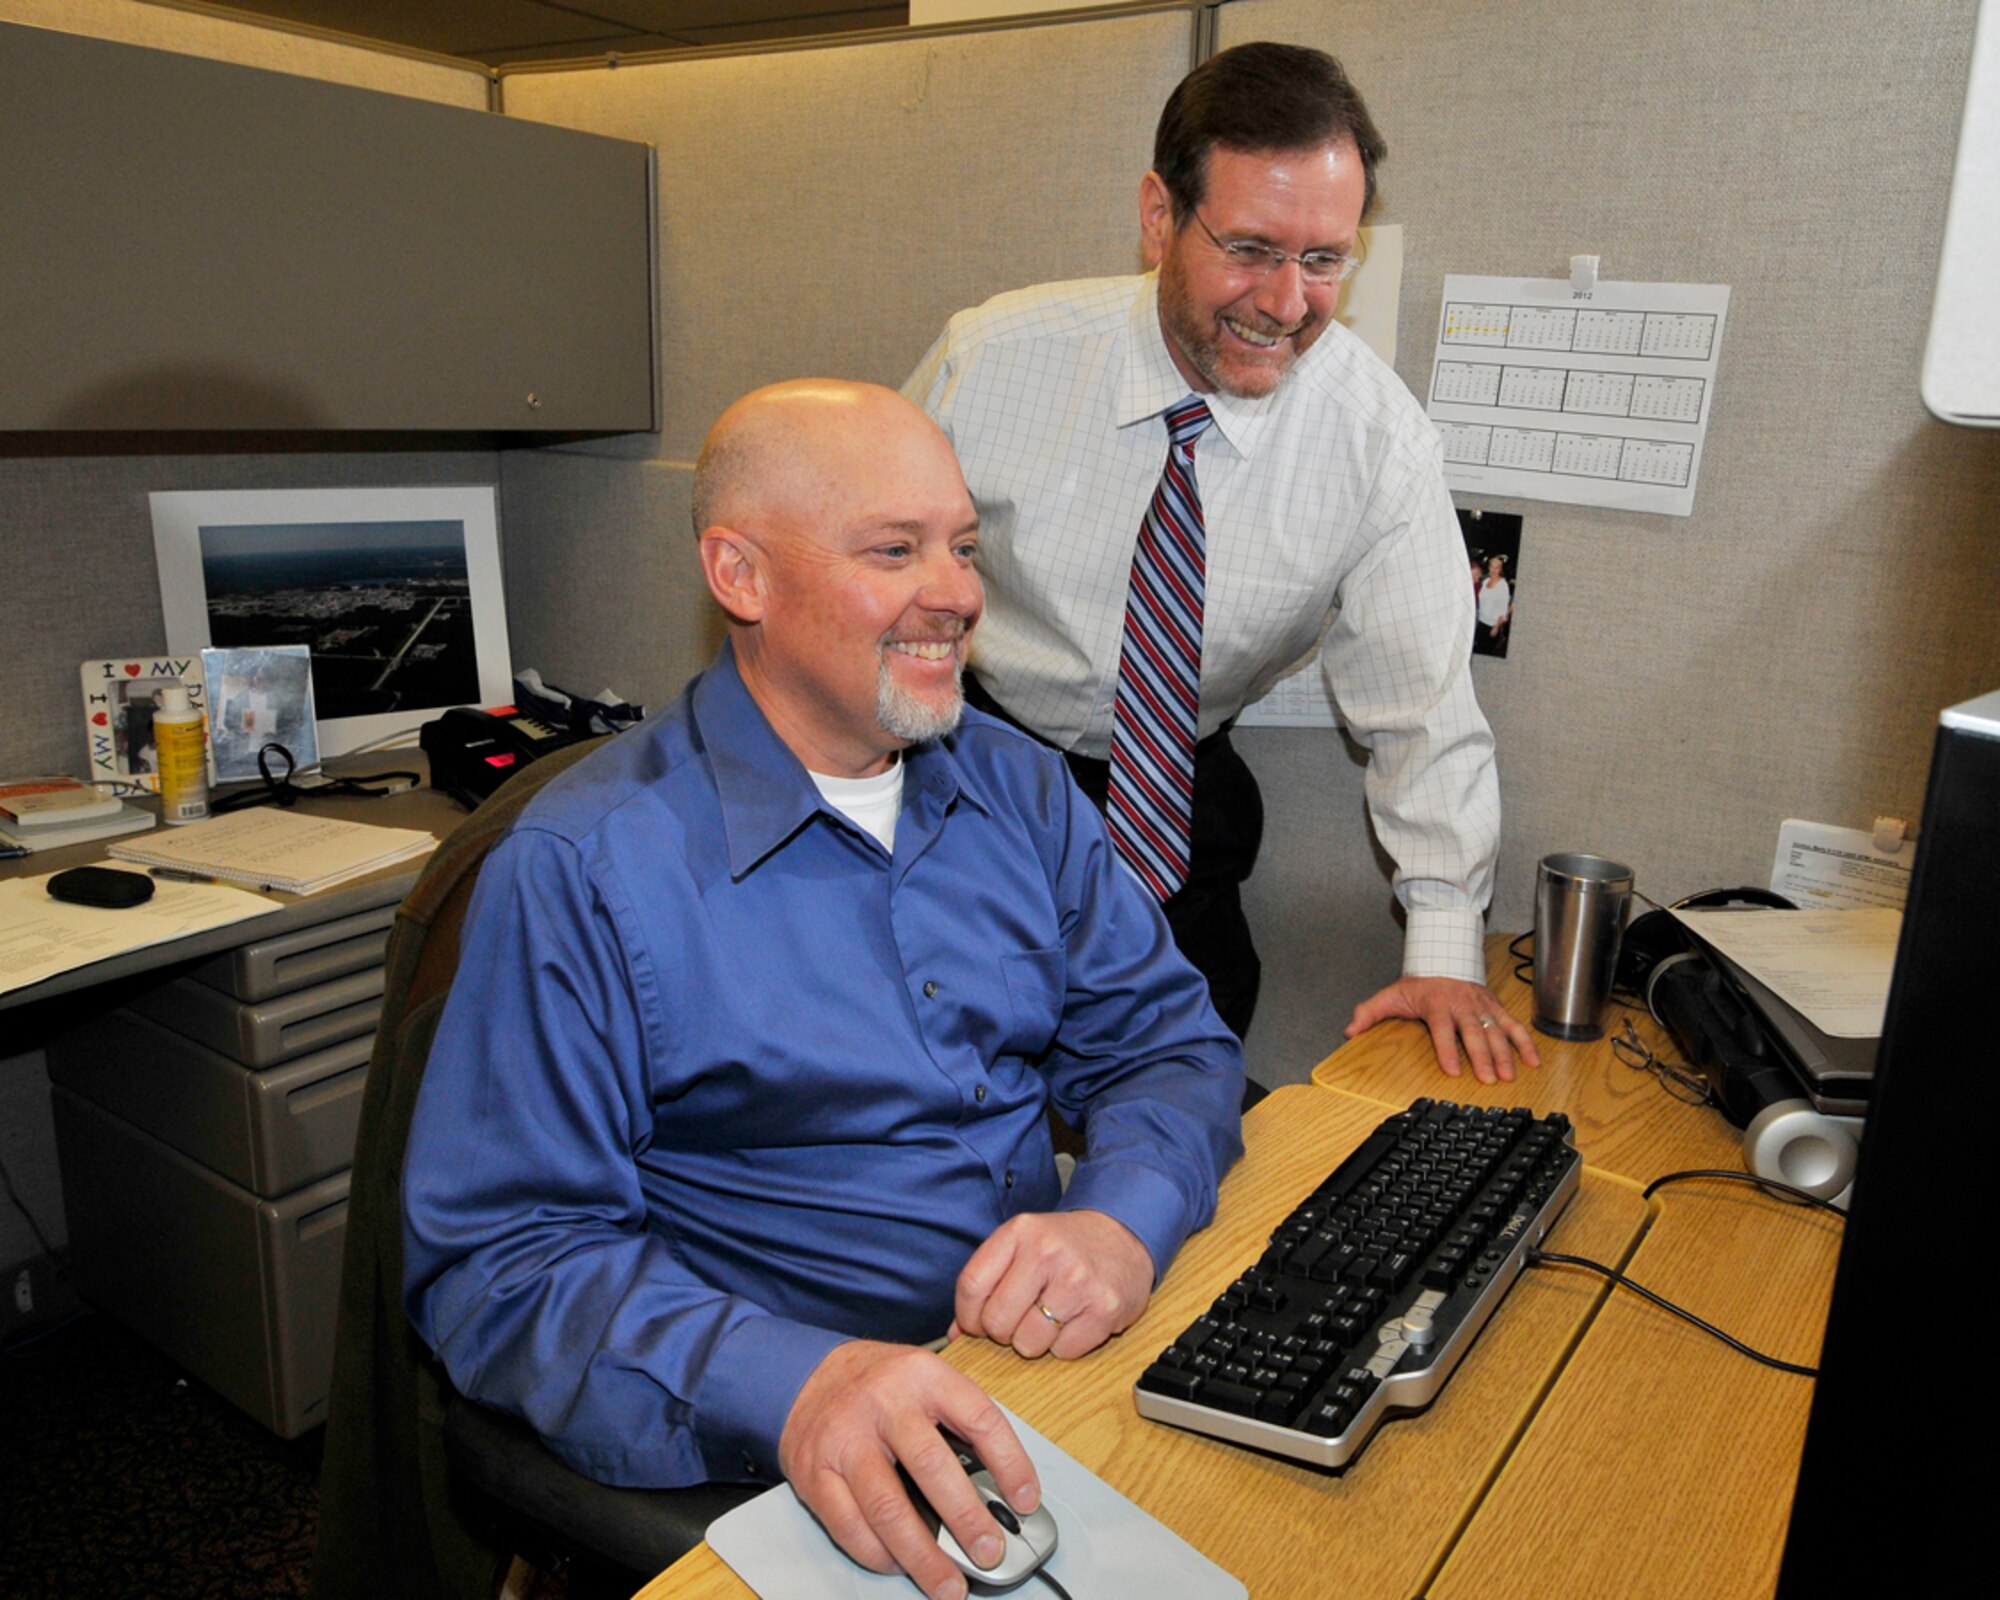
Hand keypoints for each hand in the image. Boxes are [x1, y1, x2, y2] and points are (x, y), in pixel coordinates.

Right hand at [778, 1340, 1037, 1599]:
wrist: (807, 1375)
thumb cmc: (880, 1385)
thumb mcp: (926, 1381)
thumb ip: (959, 1424)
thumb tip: (998, 1491)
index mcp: (923, 1375)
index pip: (979, 1418)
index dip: (1010, 1464)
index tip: (1027, 1503)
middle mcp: (883, 1402)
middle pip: (931, 1467)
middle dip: (966, 1519)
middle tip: (990, 1553)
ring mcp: (844, 1438)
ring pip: (887, 1507)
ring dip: (923, 1555)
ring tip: (949, 1584)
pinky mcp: (814, 1473)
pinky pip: (849, 1525)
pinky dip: (878, 1555)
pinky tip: (900, 1565)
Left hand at [952, 1209, 1152, 1359]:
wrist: (1123, 1236)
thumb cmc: (1064, 1246)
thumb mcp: (1020, 1247)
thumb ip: (986, 1283)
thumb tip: (956, 1334)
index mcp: (1019, 1233)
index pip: (971, 1287)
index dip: (968, 1317)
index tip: (978, 1325)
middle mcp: (1046, 1252)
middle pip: (997, 1321)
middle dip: (1003, 1333)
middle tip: (1020, 1321)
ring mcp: (1077, 1280)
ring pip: (1028, 1342)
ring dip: (1034, 1342)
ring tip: (1049, 1319)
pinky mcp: (1104, 1308)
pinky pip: (1064, 1351)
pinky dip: (1065, 1346)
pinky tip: (1073, 1322)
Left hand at [1344, 976, 1540, 1083]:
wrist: (1444, 957)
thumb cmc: (1418, 984)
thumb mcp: (1391, 995)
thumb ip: (1370, 1013)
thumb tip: (1349, 1030)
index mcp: (1437, 1003)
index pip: (1442, 1028)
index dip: (1447, 1049)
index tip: (1452, 1070)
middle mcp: (1462, 1004)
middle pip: (1474, 1032)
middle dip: (1482, 1056)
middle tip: (1489, 1079)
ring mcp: (1482, 1005)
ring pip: (1496, 1030)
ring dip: (1505, 1054)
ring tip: (1509, 1076)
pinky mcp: (1495, 1007)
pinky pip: (1513, 1025)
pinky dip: (1526, 1043)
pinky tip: (1533, 1062)